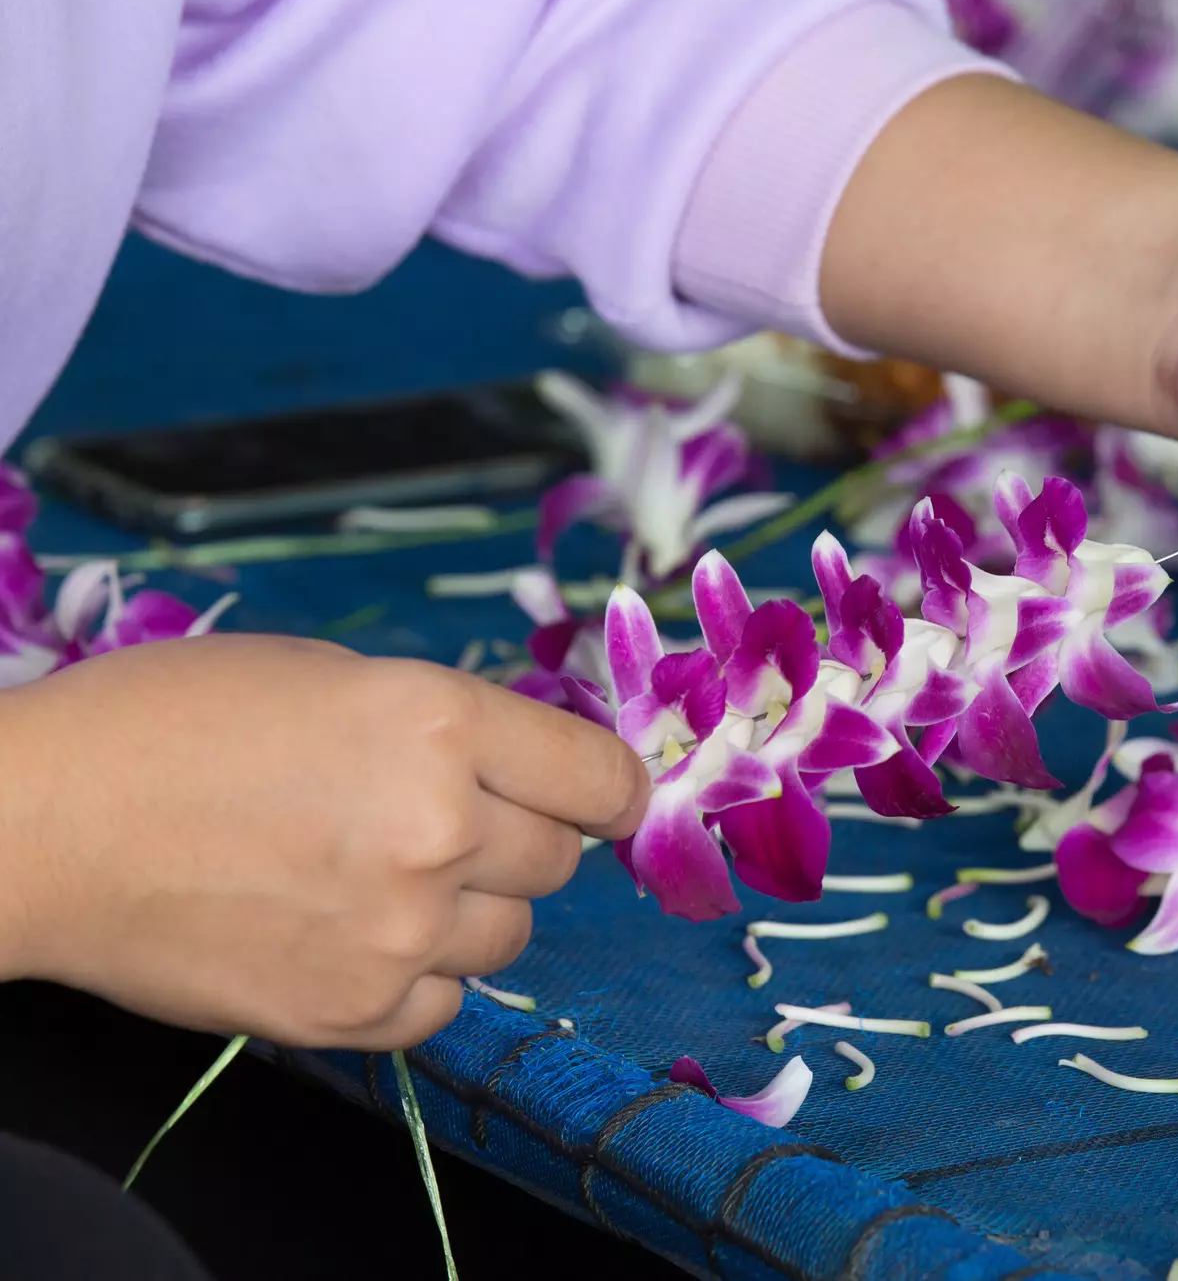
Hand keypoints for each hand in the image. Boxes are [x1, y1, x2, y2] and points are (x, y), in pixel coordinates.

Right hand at [0, 636, 646, 1049]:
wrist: (44, 827)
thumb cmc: (170, 725)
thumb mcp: (330, 678)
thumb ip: (445, 725)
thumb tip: (529, 767)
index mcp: (438, 722)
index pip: (601, 777)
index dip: (610, 790)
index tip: (604, 800)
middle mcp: (440, 827)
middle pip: (557, 859)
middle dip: (515, 838)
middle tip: (438, 825)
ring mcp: (401, 929)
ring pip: (509, 934)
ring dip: (469, 910)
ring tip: (378, 880)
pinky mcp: (355, 1010)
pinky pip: (447, 1002)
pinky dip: (418, 976)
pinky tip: (354, 936)